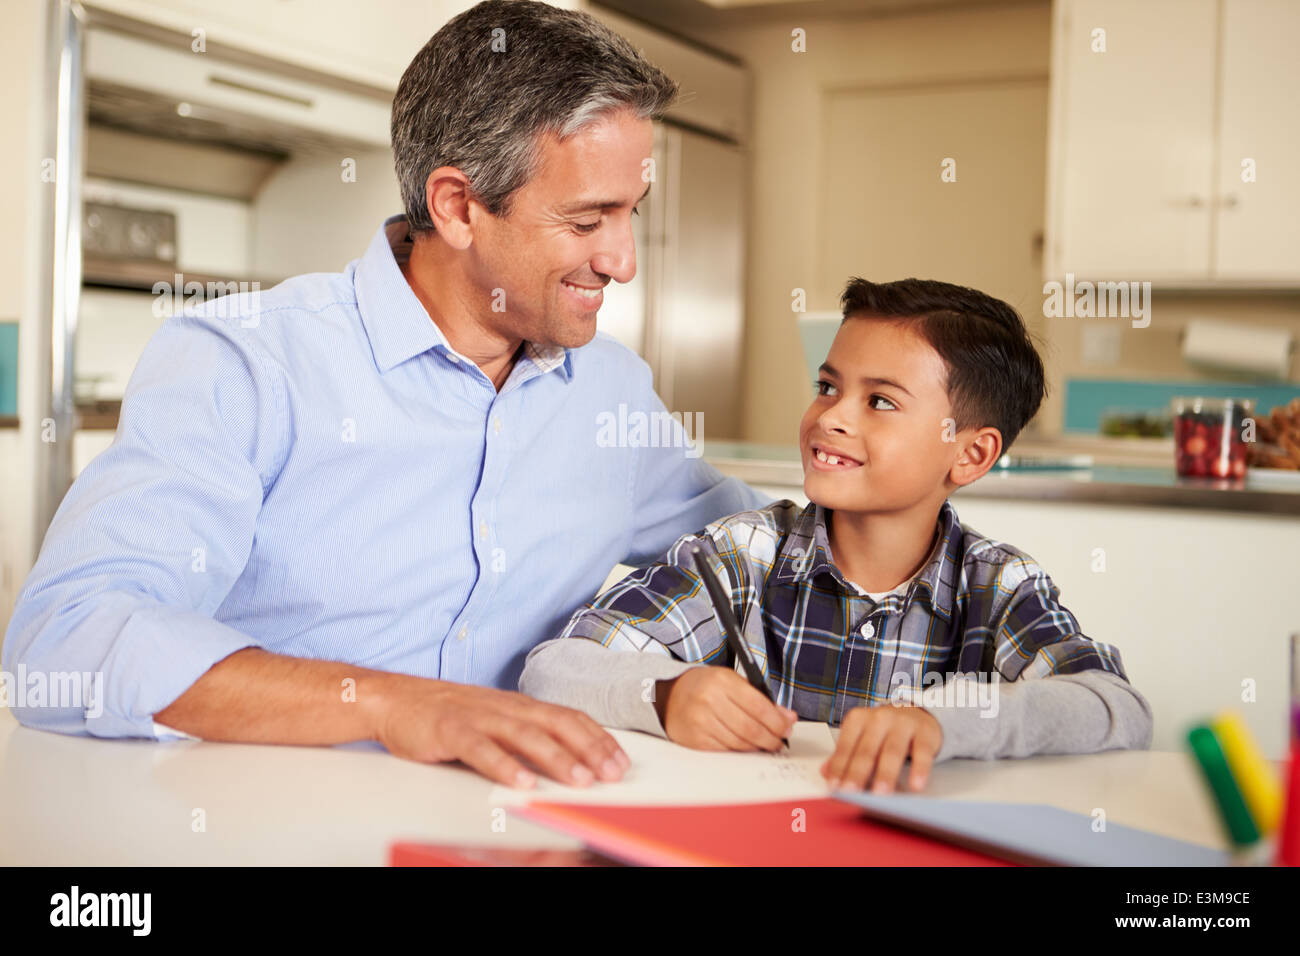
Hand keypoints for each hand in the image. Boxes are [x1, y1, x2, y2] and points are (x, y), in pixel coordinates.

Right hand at [374, 677, 629, 788]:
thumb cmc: (447, 714)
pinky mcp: (451, 730)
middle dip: (590, 749)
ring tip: (579, 780)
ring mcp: (479, 716)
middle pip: (557, 724)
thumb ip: (525, 738)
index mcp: (520, 705)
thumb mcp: (494, 721)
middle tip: (612, 773)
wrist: (395, 698)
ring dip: (557, 758)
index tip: (620, 761)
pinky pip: (482, 749)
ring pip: (526, 736)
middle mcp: (506, 707)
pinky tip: (522, 783)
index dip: (598, 738)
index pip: (569, 718)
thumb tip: (566, 762)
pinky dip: (504, 766)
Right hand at [655, 667, 797, 750]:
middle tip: (779, 742)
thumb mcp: (732, 682)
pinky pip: (725, 751)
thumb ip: (760, 698)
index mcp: (722, 680)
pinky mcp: (695, 740)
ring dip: (757, 747)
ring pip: (740, 743)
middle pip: (751, 728)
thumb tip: (788, 718)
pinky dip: (740, 751)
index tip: (787, 728)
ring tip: (766, 745)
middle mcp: (709, 700)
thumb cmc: (706, 687)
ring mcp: (700, 721)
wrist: (668, 696)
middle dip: (771, 738)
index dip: (777, 722)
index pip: (759, 707)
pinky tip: (746, 747)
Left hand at [821, 704, 941, 792]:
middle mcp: (879, 718)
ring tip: (881, 794)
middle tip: (852, 793)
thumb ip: (844, 755)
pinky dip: (919, 770)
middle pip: (866, 750)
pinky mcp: (925, 732)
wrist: (917, 712)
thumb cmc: (884, 730)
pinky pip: (922, 752)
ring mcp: (903, 723)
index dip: (839, 768)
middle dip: (858, 773)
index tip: (834, 787)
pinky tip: (916, 785)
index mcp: (858, 719)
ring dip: (886, 774)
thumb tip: (825, 773)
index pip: (846, 746)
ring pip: (892, 752)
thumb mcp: (861, 737)